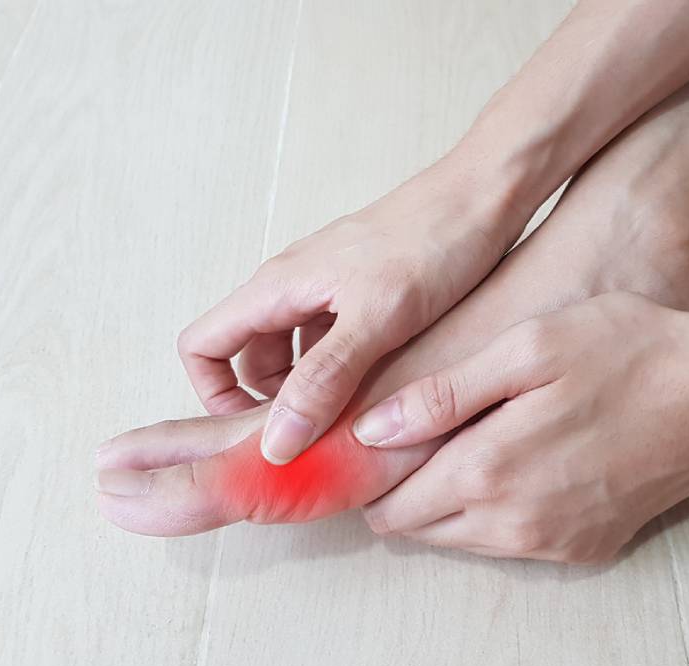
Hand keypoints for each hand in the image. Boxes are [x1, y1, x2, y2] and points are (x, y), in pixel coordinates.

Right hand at [178, 154, 528, 464]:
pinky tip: (380, 396)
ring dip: (310, 393)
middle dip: (268, 404)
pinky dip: (343, 375)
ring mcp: (328, 289)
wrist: (486, 198)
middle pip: (247, 357)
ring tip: (350, 426)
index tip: (251, 433)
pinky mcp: (364, 295)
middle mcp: (293, 286)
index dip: (212, 394)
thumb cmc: (433, 244)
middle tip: (312, 443)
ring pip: (294, 355)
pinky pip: (332, 344)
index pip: (202, 344)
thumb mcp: (376, 320)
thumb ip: (323, 380)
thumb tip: (273, 442)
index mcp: (278, 287)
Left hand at [353, 292, 688, 562]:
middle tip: (424, 437)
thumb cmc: (627, 351)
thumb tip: (370, 430)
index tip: (375, 445)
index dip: (375, 476)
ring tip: (476, 441)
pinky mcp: (589, 549)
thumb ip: (443, 395)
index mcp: (489, 470)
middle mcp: (515, 524)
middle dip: (409, 490)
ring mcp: (555, 544)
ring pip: (466, 541)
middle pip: (421, 531)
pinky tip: (528, 461)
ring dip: (455, 503)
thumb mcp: (528, 348)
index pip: (391, 505)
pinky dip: (505, 514)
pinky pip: (518, 544)